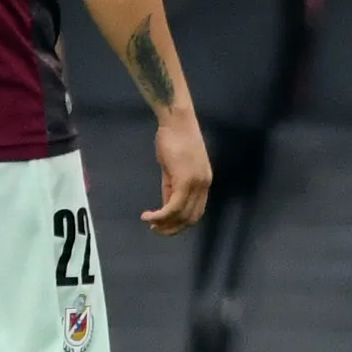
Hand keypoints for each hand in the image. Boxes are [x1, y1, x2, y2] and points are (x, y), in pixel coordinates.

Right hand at [147, 110, 211, 234]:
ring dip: (164, 224)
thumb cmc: (174, 138)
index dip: (181, 223)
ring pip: (181, 215)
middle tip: (155, 230)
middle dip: (173, 228)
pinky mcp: (184, 181)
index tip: (164, 225)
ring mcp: (196, 184)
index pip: (196, 211)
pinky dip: (160, 216)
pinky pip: (172, 206)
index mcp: (204, 182)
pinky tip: (147, 216)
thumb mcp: (173, 167)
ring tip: (149, 224)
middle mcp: (204, 185)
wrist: (176, 121)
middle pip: (191, 218)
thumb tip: (167, 204)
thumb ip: (172, 186)